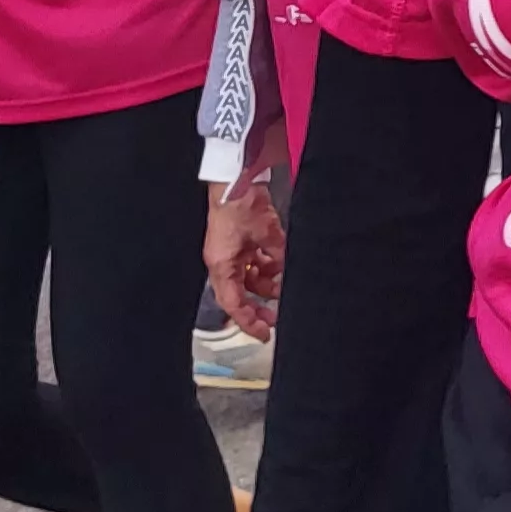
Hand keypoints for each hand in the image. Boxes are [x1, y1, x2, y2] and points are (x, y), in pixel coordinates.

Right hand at [205, 177, 285, 338]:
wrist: (235, 178)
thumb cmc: (240, 204)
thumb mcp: (267, 234)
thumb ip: (278, 255)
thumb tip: (289, 270)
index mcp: (221, 265)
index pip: (233, 303)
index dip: (248, 321)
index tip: (263, 334)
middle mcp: (224, 262)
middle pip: (241, 294)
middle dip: (258, 306)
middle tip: (276, 318)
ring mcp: (232, 251)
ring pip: (250, 277)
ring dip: (268, 282)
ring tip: (285, 284)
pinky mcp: (240, 240)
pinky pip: (254, 260)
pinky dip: (268, 264)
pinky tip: (281, 262)